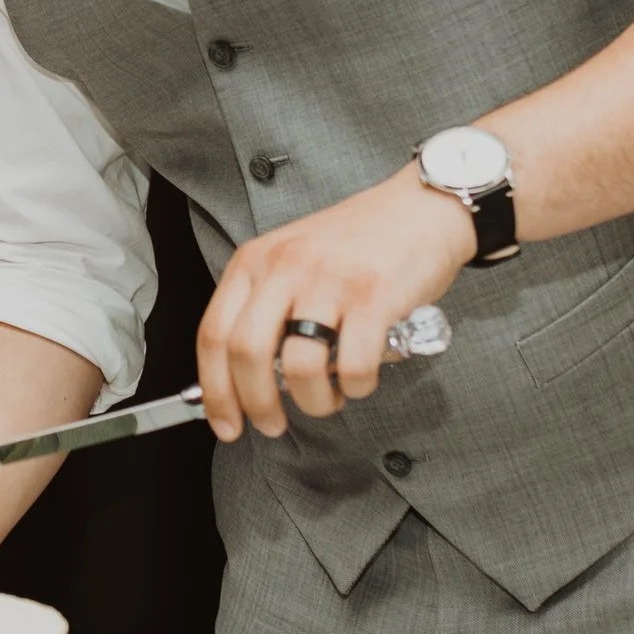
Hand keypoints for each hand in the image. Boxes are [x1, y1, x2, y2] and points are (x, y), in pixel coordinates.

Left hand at [198, 167, 474, 440]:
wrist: (419, 209)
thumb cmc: (355, 244)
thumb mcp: (291, 262)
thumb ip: (265, 309)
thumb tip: (243, 380)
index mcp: (254, 261)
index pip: (214, 333)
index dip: (215, 389)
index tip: (224, 424)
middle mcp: (284, 267)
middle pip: (247, 352)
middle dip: (256, 403)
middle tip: (271, 425)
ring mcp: (328, 280)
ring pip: (300, 366)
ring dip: (312, 401)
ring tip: (327, 400)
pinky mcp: (373, 295)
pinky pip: (353, 365)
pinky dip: (355, 387)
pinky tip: (360, 380)